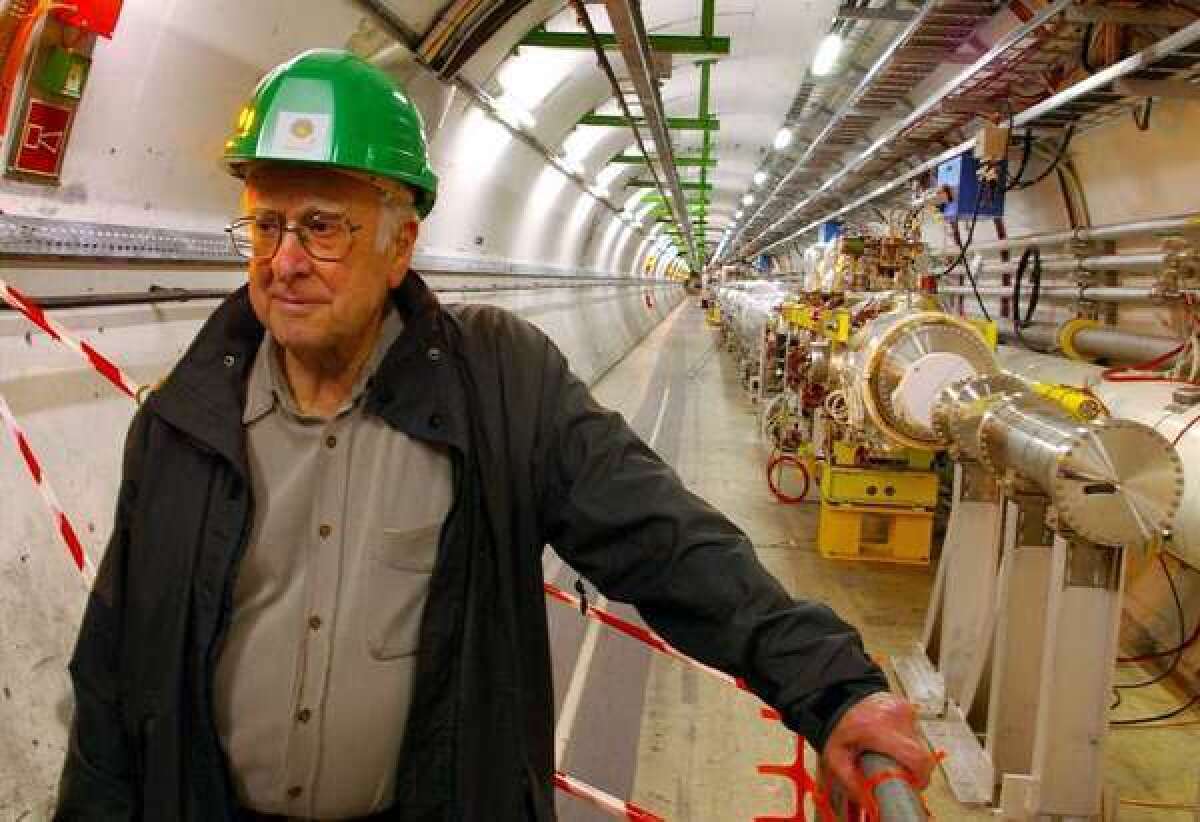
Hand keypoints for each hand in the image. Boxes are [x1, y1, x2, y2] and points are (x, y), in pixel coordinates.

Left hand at [821, 692, 935, 807]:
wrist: (837, 696)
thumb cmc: (837, 726)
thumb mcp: (836, 758)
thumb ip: (851, 783)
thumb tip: (870, 803)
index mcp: (877, 729)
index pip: (916, 757)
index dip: (920, 777)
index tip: (913, 785)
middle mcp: (895, 717)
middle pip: (922, 753)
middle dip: (915, 768)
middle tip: (898, 773)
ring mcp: (904, 709)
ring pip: (920, 743)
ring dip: (910, 754)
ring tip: (890, 754)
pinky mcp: (907, 707)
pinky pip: (915, 731)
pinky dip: (906, 741)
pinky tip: (890, 740)